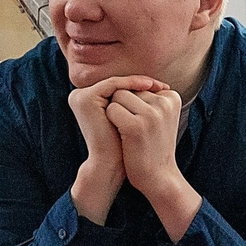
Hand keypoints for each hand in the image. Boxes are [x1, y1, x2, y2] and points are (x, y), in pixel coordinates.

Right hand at [65, 75, 161, 224]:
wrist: (109, 164)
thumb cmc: (124, 146)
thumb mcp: (131, 119)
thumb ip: (136, 102)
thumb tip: (164, 87)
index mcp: (89, 100)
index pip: (119, 88)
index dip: (141, 87)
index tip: (164, 89)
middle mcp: (80, 96)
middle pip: (118, 84)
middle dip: (142, 83)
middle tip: (165, 86)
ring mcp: (80, 96)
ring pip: (117, 83)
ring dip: (139, 81)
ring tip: (159, 86)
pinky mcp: (85, 98)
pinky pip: (113, 84)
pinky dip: (131, 83)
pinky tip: (149, 86)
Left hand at [105, 86, 203, 240]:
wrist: (159, 177)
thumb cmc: (154, 145)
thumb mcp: (159, 117)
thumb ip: (147, 97)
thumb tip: (123, 82)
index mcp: (172, 97)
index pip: (139, 85)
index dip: (133, 104)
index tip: (143, 123)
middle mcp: (165, 102)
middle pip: (127, 89)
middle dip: (123, 105)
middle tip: (134, 129)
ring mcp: (151, 113)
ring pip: (117, 96)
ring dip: (115, 113)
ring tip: (128, 132)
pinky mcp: (136, 125)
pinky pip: (111, 110)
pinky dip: (111, 121)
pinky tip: (122, 136)